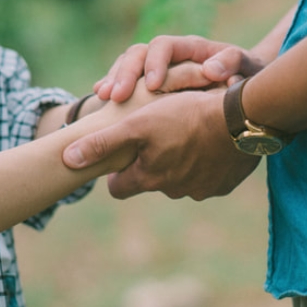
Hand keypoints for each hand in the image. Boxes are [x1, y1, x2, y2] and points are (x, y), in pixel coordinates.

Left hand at [63, 89, 259, 199]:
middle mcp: (173, 190)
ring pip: (181, 180)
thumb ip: (102, 144)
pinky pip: (209, 179)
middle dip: (152, 164)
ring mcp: (201, 190)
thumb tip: (66, 160)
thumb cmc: (185, 116)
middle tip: (160, 137)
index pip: (119, 188)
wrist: (240, 120)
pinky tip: (211, 143)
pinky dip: (207, 164)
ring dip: (181, 163)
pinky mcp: (224, 185)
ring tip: (188, 136)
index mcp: (149, 177)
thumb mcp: (138, 124)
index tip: (122, 157)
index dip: (117, 173)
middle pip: (152, 182)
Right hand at [95, 35, 267, 101]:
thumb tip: (211, 69)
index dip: (156, 62)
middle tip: (117, 96)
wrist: (242, 87)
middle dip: (126, 73)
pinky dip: (112, 88)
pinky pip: (124, 81)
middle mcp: (169, 55)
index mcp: (190, 48)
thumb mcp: (245, 67)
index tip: (153, 85)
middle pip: (138, 53)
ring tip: (104, 99)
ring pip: (126, 66)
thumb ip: (232, 62)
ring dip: (114, 79)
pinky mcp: (147, 84)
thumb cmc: (245, 76)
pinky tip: (100, 102)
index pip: (165, 46)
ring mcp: (155, 68)